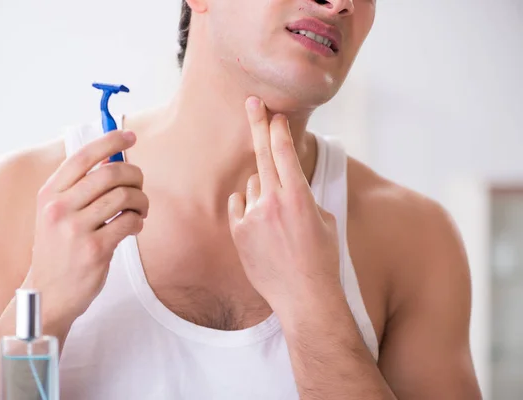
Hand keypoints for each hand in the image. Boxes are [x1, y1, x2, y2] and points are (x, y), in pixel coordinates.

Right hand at [24, 130, 148, 327]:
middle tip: (139, 186)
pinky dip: (138, 221)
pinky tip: (133, 227)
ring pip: (124, 196)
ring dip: (141, 200)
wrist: (49, 293)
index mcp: (50, 194)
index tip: (130, 136)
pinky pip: (129, 222)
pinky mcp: (94, 249)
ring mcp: (76, 229)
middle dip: (134, 175)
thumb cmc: (59, 249)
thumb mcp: (56, 214)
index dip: (110, 140)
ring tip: (139, 210)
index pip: (83, 156)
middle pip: (110, 173)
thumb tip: (115, 158)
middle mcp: (60, 208)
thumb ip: (79, 188)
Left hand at [228, 96, 339, 315]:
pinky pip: (239, 205)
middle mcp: (273, 201)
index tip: (274, 113)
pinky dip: (247, 208)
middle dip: (258, 125)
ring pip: (252, 187)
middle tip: (251, 102)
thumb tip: (288, 185)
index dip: (278, 129)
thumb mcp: (324, 221)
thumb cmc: (321, 259)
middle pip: (262, 155)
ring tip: (276, 223)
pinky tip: (259, 227)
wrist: (304, 296)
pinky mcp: (238, 231)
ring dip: (261, 193)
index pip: (285, 152)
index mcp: (299, 196)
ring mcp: (252, 216)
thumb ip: (304, 197)